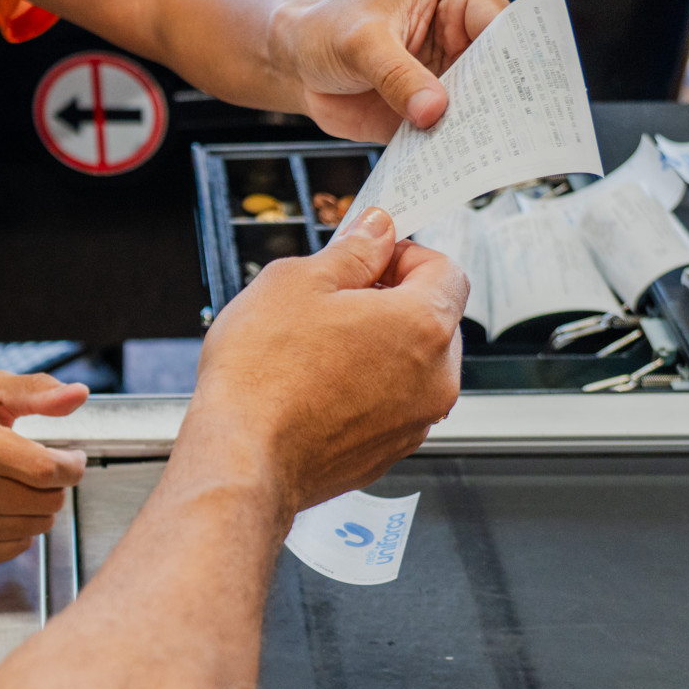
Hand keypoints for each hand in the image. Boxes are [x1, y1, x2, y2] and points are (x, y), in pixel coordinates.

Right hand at [0, 373, 89, 565]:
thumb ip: (36, 391)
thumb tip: (78, 394)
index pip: (46, 469)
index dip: (71, 464)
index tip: (71, 457)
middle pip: (49, 500)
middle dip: (55, 483)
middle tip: (36, 468)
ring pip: (40, 524)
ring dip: (38, 505)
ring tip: (14, 485)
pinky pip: (20, 545)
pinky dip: (20, 527)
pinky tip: (0, 506)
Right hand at [187, 207, 467, 515]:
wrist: (242, 457)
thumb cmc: (263, 374)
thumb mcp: (297, 282)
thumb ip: (352, 252)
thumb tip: (376, 232)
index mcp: (423, 324)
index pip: (446, 269)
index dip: (405, 254)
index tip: (370, 256)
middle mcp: (434, 378)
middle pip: (434, 319)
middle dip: (391, 302)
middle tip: (335, 299)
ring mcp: (414, 422)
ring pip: (411, 366)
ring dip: (378, 348)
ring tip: (316, 348)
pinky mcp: (386, 453)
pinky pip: (389, 406)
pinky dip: (364, 390)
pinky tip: (313, 386)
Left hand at [274, 0, 507, 142]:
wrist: (296, 63)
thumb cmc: (326, 31)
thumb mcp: (359, 44)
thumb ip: (396, 75)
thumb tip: (433, 110)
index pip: (505, 27)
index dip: (517, 59)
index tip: (520, 92)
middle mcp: (466, 38)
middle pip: (505, 73)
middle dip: (508, 104)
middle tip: (515, 135)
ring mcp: (453, 79)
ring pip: (485, 109)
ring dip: (485, 134)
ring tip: (492, 160)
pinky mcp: (434, 115)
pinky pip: (452, 136)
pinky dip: (454, 154)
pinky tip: (457, 171)